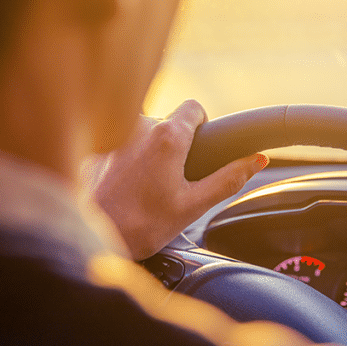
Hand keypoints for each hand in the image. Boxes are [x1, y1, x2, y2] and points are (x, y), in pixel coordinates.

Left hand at [81, 99, 268, 259]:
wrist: (89, 238)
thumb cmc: (140, 226)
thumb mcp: (193, 206)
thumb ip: (228, 179)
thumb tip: (257, 160)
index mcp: (167, 137)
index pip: (194, 107)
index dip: (202, 126)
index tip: (200, 150)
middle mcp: (138, 126)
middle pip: (167, 121)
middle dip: (174, 144)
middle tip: (172, 180)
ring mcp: (112, 135)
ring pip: (141, 132)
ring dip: (148, 151)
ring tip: (143, 188)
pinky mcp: (94, 148)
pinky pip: (118, 144)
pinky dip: (124, 160)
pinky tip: (121, 188)